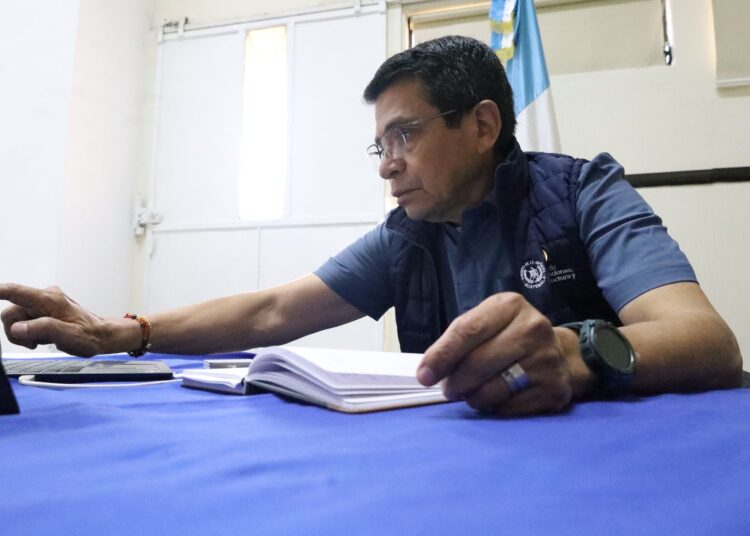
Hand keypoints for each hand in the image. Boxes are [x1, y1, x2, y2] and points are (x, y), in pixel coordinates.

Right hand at [0, 283, 108, 356]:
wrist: (100, 336)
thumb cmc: (89, 335)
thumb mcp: (67, 334)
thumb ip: (42, 328)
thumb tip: (18, 328)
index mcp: (49, 299)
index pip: (15, 291)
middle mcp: (43, 298)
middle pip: (11, 313)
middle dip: (17, 331)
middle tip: (34, 342)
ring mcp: (42, 305)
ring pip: (15, 320)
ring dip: (23, 335)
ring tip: (42, 340)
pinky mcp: (42, 313)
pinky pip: (23, 324)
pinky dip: (28, 334)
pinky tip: (42, 338)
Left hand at [417, 292, 575, 414]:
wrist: (558, 353)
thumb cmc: (508, 337)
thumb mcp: (485, 324)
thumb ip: (456, 341)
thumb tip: (426, 373)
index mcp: (510, 305)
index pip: (467, 331)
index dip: (442, 356)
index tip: (424, 376)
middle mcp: (533, 328)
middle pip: (478, 363)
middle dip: (454, 382)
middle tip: (448, 390)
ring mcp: (547, 359)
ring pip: (492, 390)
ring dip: (472, 398)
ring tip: (471, 393)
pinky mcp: (554, 388)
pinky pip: (508, 408)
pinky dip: (494, 408)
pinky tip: (496, 398)